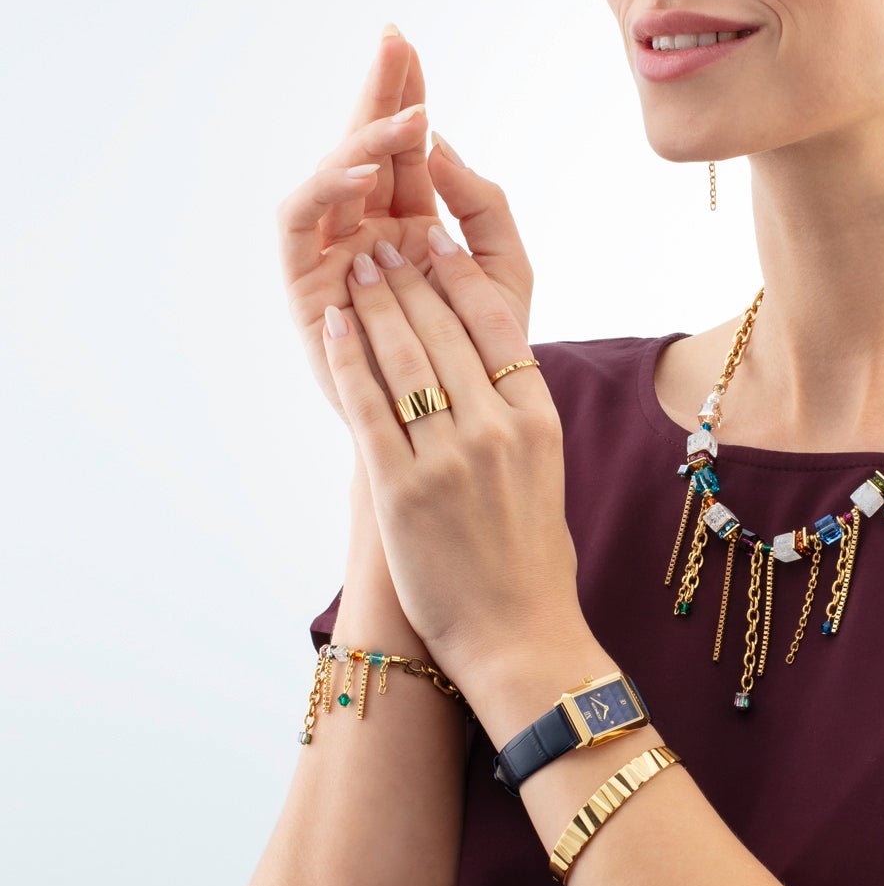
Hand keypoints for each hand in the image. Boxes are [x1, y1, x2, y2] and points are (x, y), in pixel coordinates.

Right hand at [276, 29, 535, 431]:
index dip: (405, 96)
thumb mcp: (505, 276)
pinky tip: (364, 175)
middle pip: (363, 149)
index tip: (410, 45)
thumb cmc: (482, 361)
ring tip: (404, 120)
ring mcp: (333, 257)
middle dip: (377, 94)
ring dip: (361, 141)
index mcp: (412, 227)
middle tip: (394, 42)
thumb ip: (485, 210)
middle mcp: (366, 234)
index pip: (405, 150)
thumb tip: (443, 144)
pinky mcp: (305, 287)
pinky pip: (299, 224)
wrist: (453, 435)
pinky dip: (325, 192)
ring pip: (331, 178)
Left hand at [320, 218, 582, 684]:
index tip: (437, 248)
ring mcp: (449, 458)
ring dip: (377, 305)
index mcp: (539, 424)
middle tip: (385, 246)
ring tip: (360, 271)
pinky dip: (349, 360)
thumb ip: (519, 427)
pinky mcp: (402, 489)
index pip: (497, 328)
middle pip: (447, 331)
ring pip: (406, 358)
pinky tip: (336, 326)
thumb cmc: (532, 569)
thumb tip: (492, 386)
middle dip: (410, 280)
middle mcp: (498, 431)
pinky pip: (370, 406)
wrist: (519, 638)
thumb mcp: (545, 481)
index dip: (462, 279)